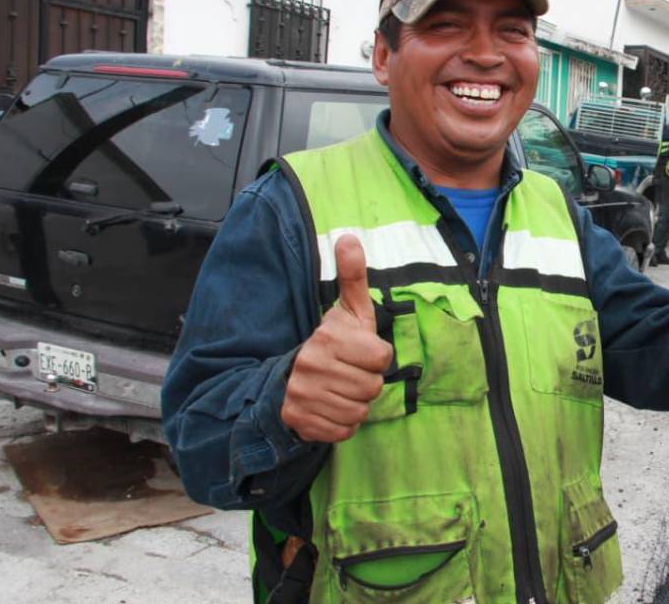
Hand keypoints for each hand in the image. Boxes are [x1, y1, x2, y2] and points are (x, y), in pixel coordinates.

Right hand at [281, 236, 391, 442]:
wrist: (286, 380)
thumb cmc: (330, 344)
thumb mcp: (346, 310)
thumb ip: (353, 278)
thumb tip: (349, 237)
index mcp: (328, 338)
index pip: (382, 358)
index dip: (377, 357)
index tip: (360, 352)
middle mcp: (312, 366)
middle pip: (373, 387)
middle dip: (367, 382)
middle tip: (349, 373)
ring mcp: (304, 396)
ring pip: (360, 411)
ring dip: (356, 404)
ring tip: (340, 389)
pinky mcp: (301, 422)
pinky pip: (345, 431)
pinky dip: (343, 424)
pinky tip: (331, 407)